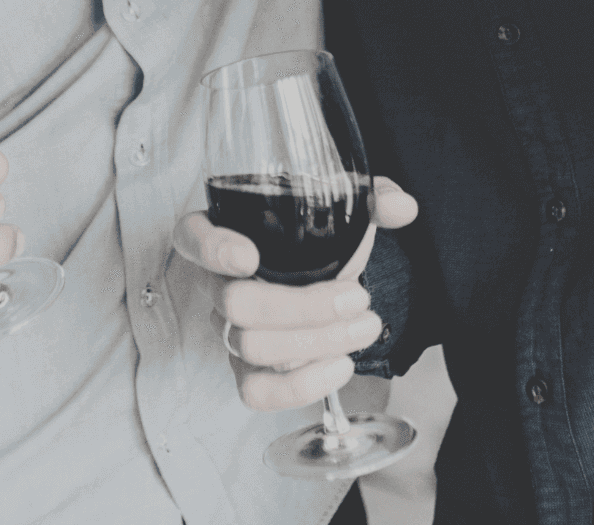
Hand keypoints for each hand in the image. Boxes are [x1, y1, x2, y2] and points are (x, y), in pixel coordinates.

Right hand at [175, 177, 419, 410]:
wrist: (320, 281)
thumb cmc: (314, 242)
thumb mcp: (338, 211)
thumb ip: (369, 200)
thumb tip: (401, 207)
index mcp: (222, 233)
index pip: (192, 237)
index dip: (213, 250)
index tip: (250, 256)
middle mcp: (216, 284)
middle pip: (235, 305)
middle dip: (303, 307)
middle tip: (357, 297)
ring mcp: (228, 331)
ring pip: (251, 347)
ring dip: (317, 342)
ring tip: (364, 327)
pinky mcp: (246, 370)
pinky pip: (256, 392)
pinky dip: (300, 386)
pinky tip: (340, 366)